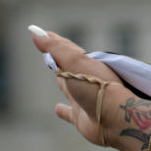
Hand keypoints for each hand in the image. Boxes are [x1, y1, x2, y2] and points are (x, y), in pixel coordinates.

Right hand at [28, 25, 125, 146]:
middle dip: (60, 59)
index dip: (54, 41)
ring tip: (56, 77)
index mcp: (86, 65)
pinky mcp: (82, 117)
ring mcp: (84, 99)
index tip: (42, 33)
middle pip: (69, 67)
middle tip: (50, 52)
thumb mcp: (75, 62)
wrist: (115, 118)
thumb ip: (56, 48)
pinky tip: (57, 108)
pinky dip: (63, 111)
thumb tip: (36, 33)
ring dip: (63, 83)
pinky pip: (70, 113)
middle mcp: (85, 81)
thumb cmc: (97, 87)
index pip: (67, 49)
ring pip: (70, 88)